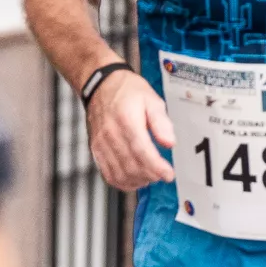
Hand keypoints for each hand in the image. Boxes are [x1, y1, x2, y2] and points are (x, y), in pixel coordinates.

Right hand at [87, 72, 178, 189]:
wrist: (101, 84)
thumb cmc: (127, 90)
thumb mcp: (152, 99)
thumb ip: (161, 122)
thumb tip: (170, 142)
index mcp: (126, 120)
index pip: (142, 151)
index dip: (157, 167)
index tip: (169, 174)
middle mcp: (110, 134)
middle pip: (131, 166)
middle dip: (150, 175)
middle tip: (163, 174)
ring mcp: (101, 143)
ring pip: (118, 173)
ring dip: (137, 181)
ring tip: (151, 177)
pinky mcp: (96, 149)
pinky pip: (107, 173)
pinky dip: (122, 182)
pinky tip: (134, 180)